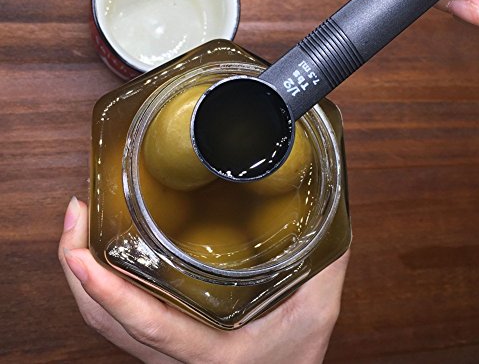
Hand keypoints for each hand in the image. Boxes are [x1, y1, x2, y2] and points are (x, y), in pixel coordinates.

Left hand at [58, 197, 349, 363]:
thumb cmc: (296, 356)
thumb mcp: (316, 308)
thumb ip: (321, 259)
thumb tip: (323, 208)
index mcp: (209, 352)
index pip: (147, 325)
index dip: (108, 292)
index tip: (81, 254)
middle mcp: (176, 356)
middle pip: (105, 323)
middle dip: (77, 269)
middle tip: (76, 214)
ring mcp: (165, 350)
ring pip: (104, 323)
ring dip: (82, 275)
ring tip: (80, 224)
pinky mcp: (164, 340)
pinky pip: (118, 318)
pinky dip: (101, 285)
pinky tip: (107, 251)